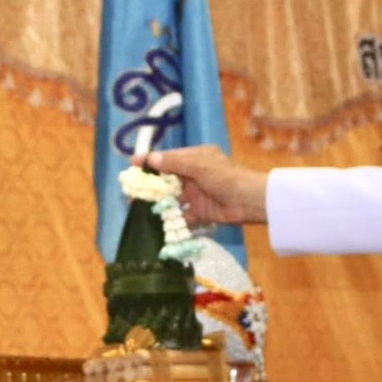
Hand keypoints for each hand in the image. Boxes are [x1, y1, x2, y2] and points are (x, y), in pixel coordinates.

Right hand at [141, 145, 269, 225]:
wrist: (250, 201)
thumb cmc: (226, 177)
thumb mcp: (199, 165)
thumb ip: (174, 162)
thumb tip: (151, 158)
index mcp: (195, 158)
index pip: (168, 158)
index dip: (150, 161)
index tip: (132, 165)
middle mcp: (194, 174)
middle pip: (167, 179)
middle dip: (150, 185)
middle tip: (131, 191)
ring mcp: (197, 193)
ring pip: (172, 197)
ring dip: (158, 202)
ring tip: (138, 208)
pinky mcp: (201, 211)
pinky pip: (182, 215)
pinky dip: (172, 219)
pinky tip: (157, 223)